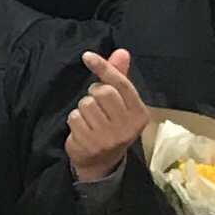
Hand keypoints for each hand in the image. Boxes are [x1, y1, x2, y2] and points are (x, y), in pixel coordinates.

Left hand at [66, 48, 145, 183]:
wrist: (101, 162)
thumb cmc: (112, 125)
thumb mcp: (121, 103)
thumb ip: (120, 77)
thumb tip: (122, 52)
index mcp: (140, 114)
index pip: (121, 84)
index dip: (104, 67)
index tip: (87, 56)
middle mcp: (128, 127)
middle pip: (102, 92)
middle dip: (94, 93)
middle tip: (96, 104)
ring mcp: (109, 137)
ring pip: (86, 104)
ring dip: (83, 108)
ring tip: (91, 120)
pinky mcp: (90, 144)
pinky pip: (74, 117)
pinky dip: (74, 120)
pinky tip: (82, 130)